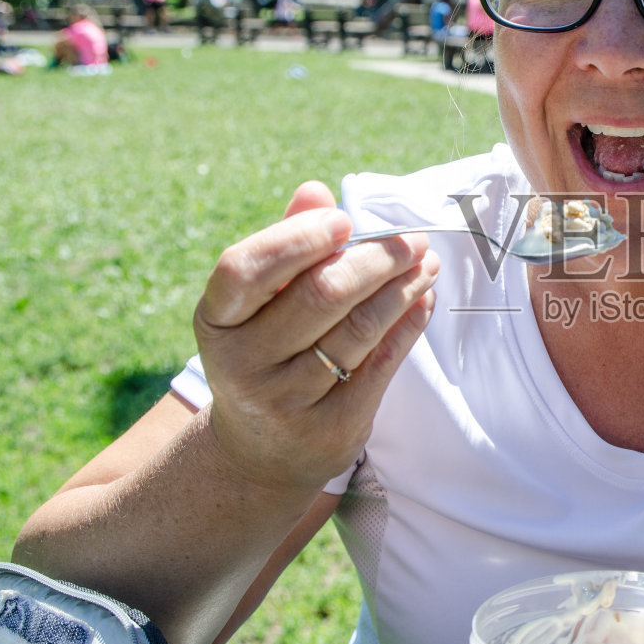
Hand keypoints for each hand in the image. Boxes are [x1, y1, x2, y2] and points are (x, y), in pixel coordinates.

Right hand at [192, 180, 439, 491]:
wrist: (262, 451)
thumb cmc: (266, 351)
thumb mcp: (260, 303)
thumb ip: (286, 245)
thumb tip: (316, 192)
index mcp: (216, 319)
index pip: (245, 269)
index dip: (297, 239)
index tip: (345, 220)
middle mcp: (242, 362)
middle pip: (320, 295)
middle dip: (376, 259)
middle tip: (412, 240)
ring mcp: (285, 400)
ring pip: (358, 329)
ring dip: (402, 288)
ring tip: (426, 263)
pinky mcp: (328, 428)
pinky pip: (381, 365)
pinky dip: (408, 325)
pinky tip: (422, 300)